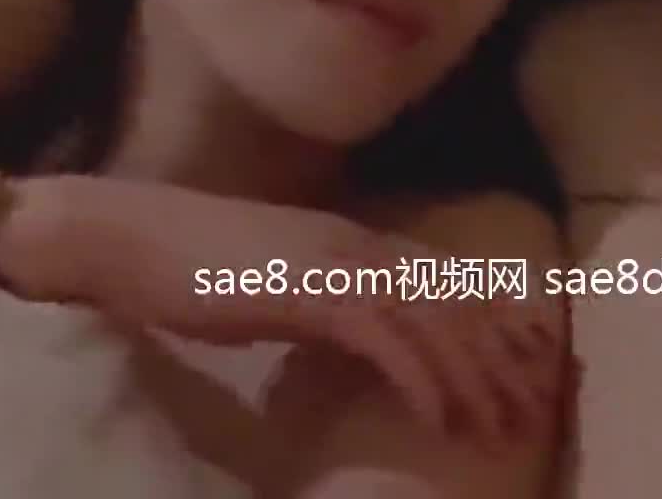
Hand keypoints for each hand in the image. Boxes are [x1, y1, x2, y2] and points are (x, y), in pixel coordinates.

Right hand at [1, 175, 562, 447]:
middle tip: (536, 405)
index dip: (492, 322)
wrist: (125, 237)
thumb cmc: (184, 265)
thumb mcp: (273, 286)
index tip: (528, 362)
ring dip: (474, 377)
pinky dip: (421, 379)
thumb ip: (318, 305)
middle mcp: (359, 246)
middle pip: (455, 303)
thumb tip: (346, 340)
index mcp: (352, 242)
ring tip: (502, 424)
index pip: (444, 282)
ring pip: (433, 322)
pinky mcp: (312, 291)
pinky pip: (386, 340)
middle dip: (502, 356)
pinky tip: (440, 417)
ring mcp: (339, 264)